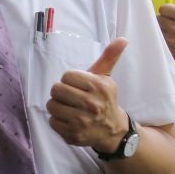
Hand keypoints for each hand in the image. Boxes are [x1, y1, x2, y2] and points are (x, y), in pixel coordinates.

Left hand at [47, 38, 129, 153]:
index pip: (66, 75)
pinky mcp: (74, 135)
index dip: (69, 80)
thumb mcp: (107, 78)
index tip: (78, 86)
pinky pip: (52, 122)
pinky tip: (69, 120)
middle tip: (70, 97)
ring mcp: (82, 121)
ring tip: (69, 108)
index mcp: (99, 87)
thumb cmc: (104, 99)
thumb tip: (123, 39)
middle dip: (61, 92)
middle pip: (56, 89)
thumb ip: (109, 57)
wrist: (112, 130)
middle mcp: (92, 104)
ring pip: (51, 105)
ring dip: (57, 106)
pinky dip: (57, 121)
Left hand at [157, 0, 174, 71]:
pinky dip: (157, 38)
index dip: (167, 12)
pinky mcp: (166, 48)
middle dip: (163, 20)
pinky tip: (165, 39)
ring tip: (167, 32)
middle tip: (170, 24)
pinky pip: (154, 38)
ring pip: (154, 28)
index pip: (163, 8)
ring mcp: (171, 38)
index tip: (173, 16)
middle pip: (157, 18)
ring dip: (159, 29)